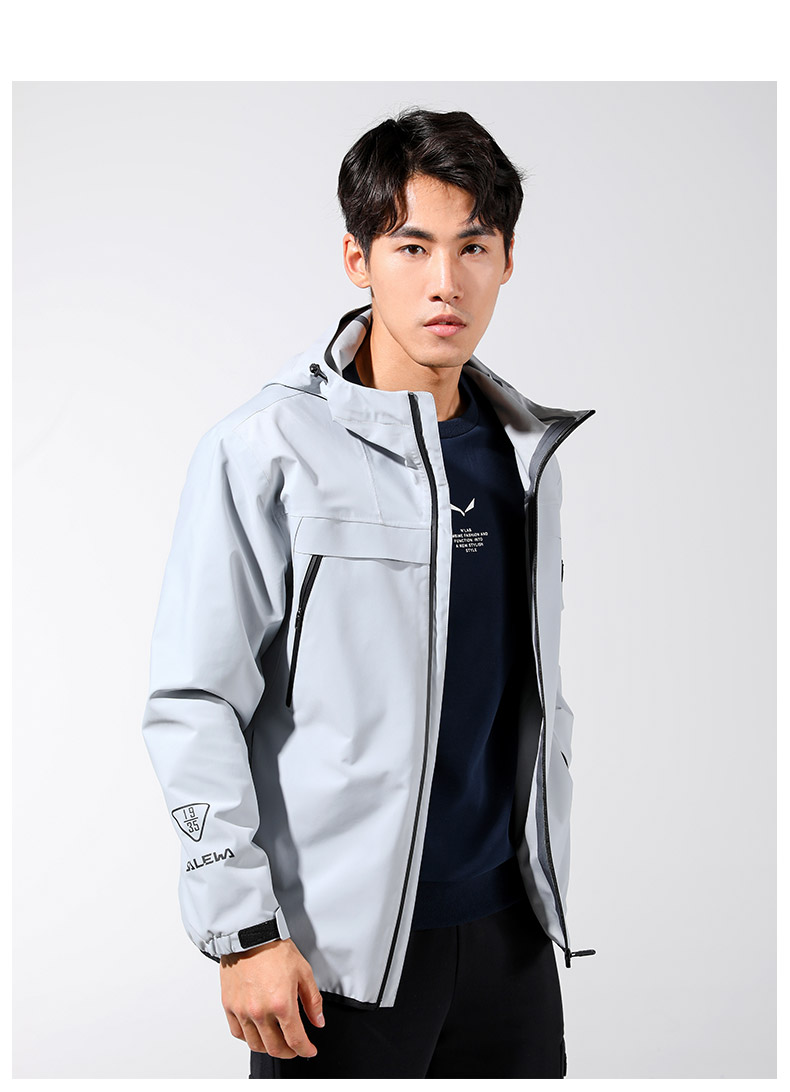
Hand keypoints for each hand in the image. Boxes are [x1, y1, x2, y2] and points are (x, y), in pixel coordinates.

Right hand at [220, 938, 324, 1058]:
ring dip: (269, 1048)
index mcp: (281, 1003)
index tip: (309, 1050)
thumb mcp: (304, 972)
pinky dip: (249, 1038)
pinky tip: (257, 1032)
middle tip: (295, 1047)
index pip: (295, 1040)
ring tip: (277, 1041)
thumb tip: (318, 1021)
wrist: (250, 936)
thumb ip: (312, 1001)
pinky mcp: (229, 1006)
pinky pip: (238, 1033)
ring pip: (256, 1045)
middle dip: (289, 1052)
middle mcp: (260, 1011)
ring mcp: (242, 1010)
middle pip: (275, 1048)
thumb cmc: (275, 950)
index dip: (305, 1050)